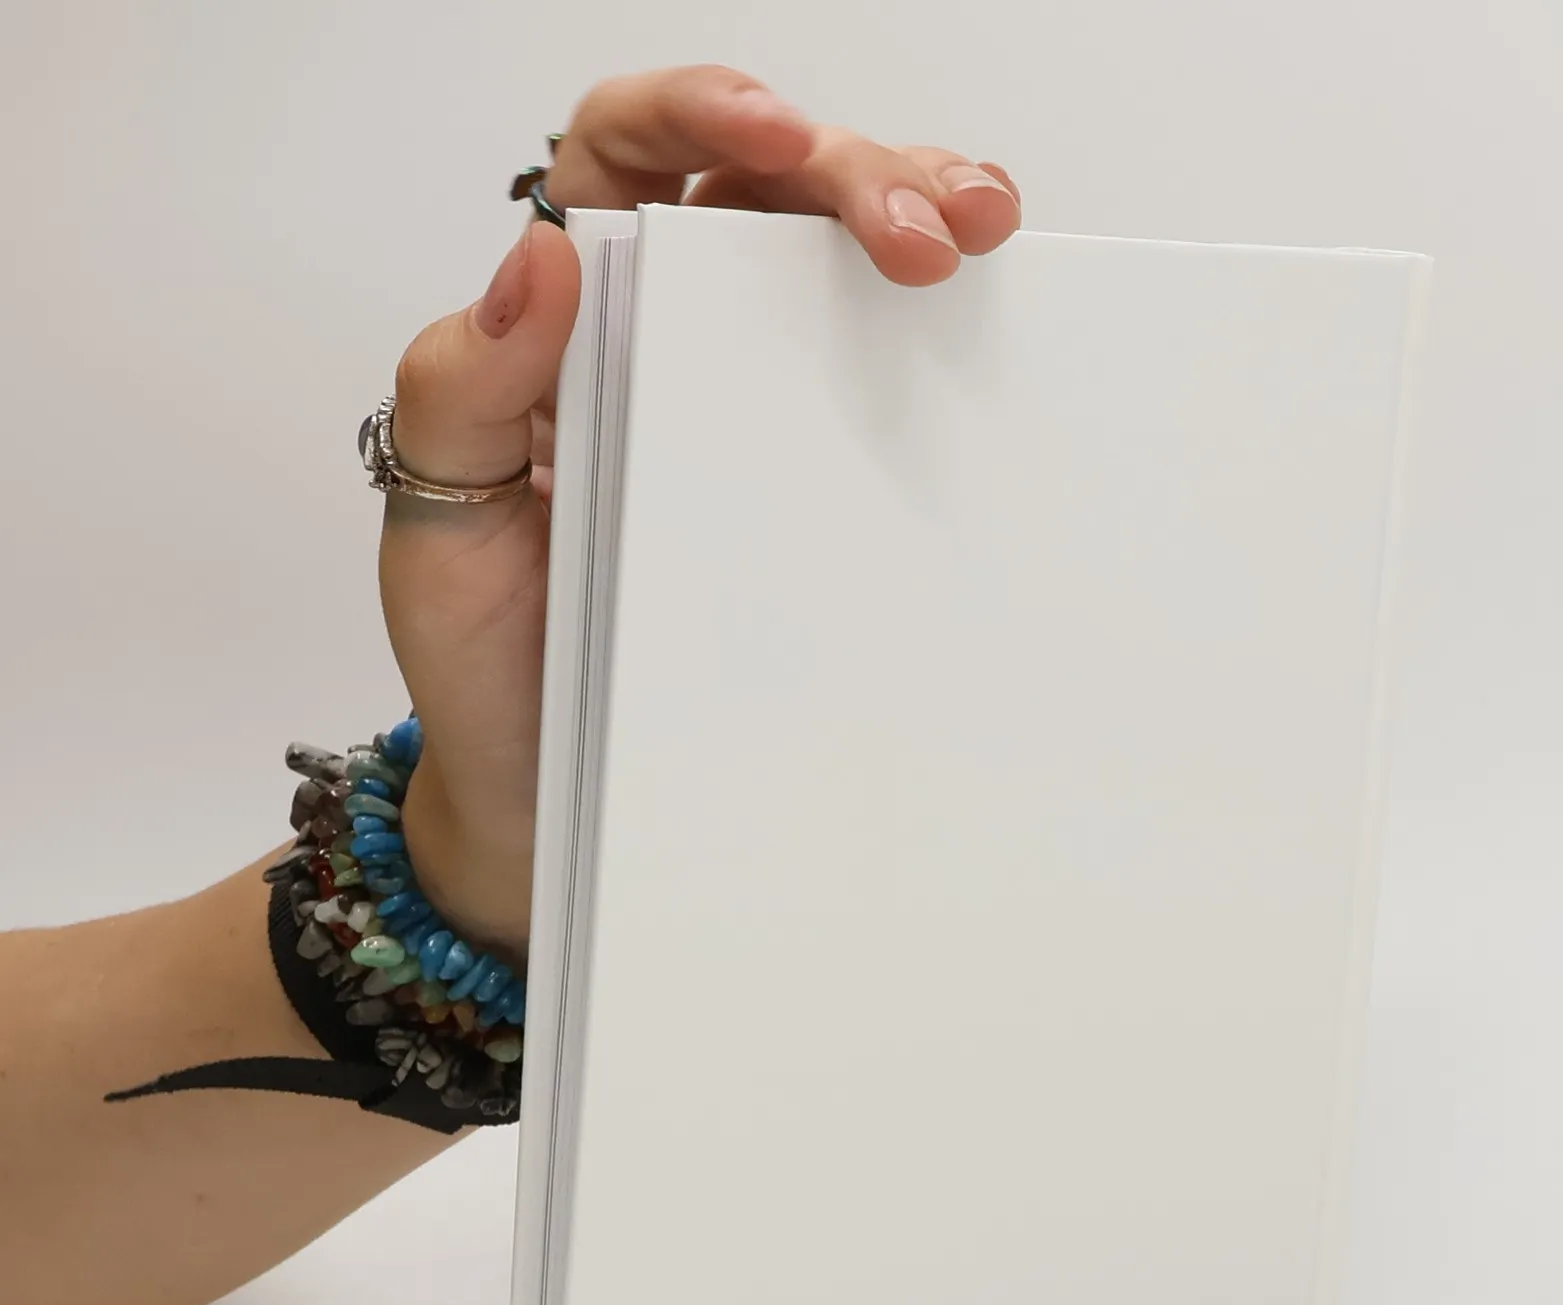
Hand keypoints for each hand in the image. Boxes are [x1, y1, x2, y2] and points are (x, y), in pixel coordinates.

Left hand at [376, 66, 1021, 961]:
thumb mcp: (440, 525)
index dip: (698, 109)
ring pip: (833, 264)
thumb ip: (461, 390)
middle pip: (764, 188)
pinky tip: (987, 319)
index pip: (623, 153)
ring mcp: (739, 405)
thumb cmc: (486, 663)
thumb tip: (539, 257)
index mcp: (561, 321)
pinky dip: (939, 335)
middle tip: (929, 229)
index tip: (774, 132)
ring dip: (920, 216)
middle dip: (855, 174)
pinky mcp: (804, 484)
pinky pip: (873, 381)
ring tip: (983, 232)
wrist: (544, 800)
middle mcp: (657, 338)